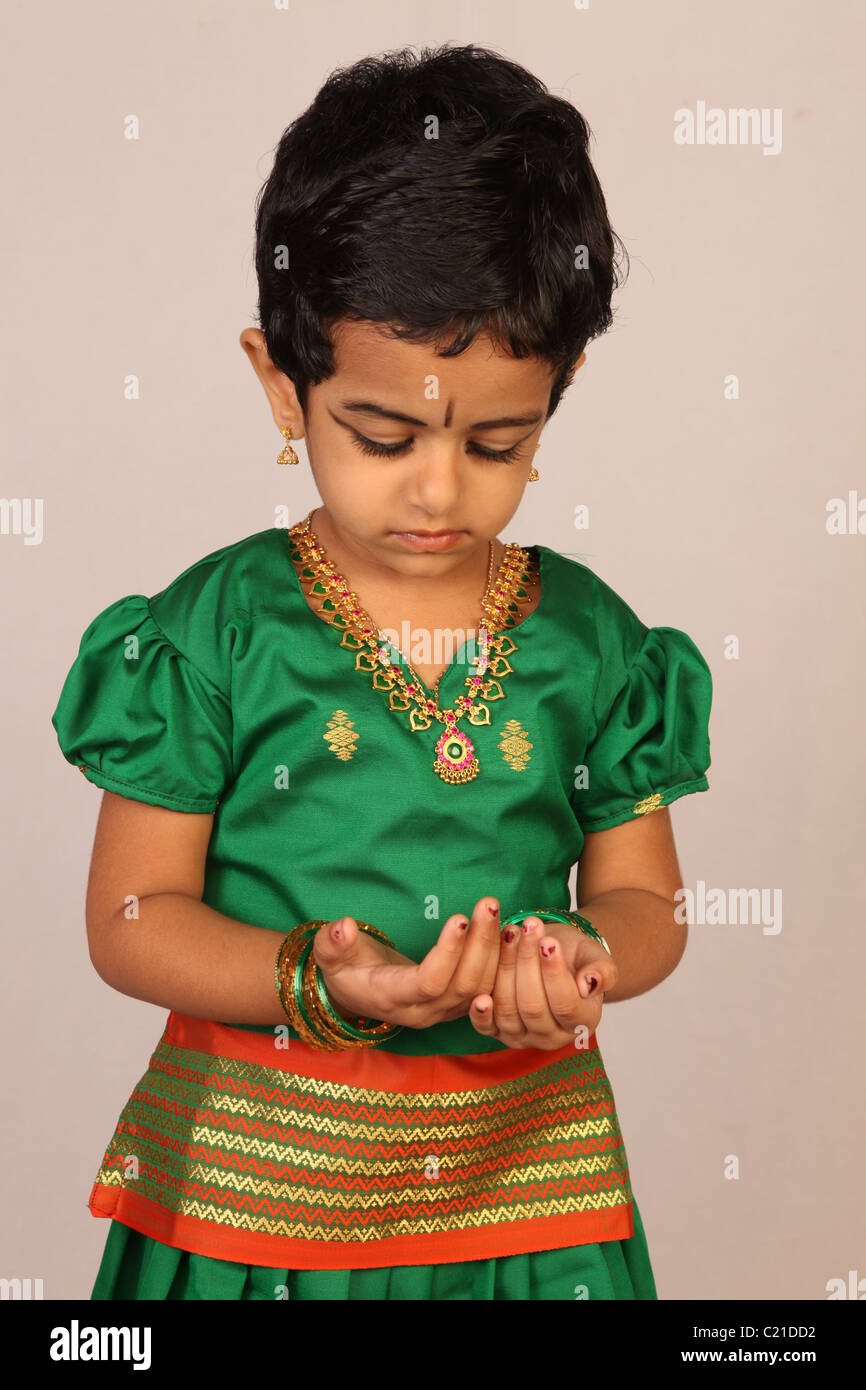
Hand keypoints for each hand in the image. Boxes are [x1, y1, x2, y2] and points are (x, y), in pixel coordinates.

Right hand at [311, 897, 502, 1029]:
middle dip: (480, 944)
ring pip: (480, 987)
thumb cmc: (346, 970)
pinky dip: (500, 961)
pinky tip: (506, 931)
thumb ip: (332, 943)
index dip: (447, 953)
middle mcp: (424, 1011)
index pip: (428, 982)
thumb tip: (344, 927)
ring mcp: (444, 1011)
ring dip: (493, 948)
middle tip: (488, 905)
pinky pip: (487, 988)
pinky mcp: (458, 1005)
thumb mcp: (330, 956)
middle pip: (462, 984)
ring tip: (495, 911)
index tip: (458, 918)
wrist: (359, 994)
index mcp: (393, 998)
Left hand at [468, 916, 618, 1050]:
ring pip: (508, 1011)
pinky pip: (486, 1026)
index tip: (549, 942)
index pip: (566, 1004)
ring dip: (506, 968)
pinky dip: (480, 1012)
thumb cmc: (575, 956)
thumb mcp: (596, 957)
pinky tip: (479, 995)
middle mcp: (552, 1037)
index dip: (555, 974)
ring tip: (510, 933)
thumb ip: (602, 971)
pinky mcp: (497, 1030)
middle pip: (533, 1007)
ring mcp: (523, 1037)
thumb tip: (588, 984)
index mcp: (582, 1022)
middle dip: (528, 963)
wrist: (551, 953)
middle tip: (528, 928)